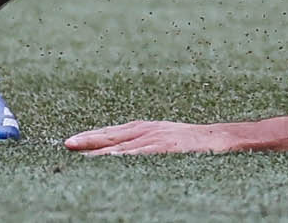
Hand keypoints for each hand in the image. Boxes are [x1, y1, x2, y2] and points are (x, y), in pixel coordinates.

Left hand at [65, 120, 229, 154]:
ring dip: (102, 151)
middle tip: (68, 145)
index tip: (70, 141)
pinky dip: (128, 157)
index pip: (110, 132)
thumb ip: (139, 142)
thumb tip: (115, 153)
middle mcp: (146, 130)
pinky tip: (115, 160)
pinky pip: (143, 154)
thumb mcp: (160, 136)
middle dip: (89, 140)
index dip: (90, 136)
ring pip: (123, 146)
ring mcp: (156, 139)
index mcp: (142, 127)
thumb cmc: (189, 141)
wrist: (219, 138)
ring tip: (84, 156)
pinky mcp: (168, 148)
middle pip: (111, 136)